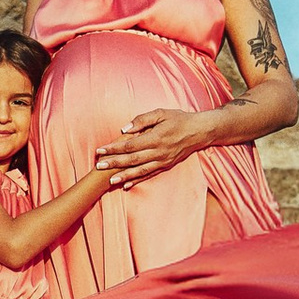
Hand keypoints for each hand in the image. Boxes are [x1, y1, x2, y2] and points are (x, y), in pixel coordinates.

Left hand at [94, 106, 209, 187]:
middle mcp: (159, 152)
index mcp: (156, 137)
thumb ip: (142, 120)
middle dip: (114, 163)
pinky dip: (138, 180)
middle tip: (98, 166)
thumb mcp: (161, 113)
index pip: (130, 145)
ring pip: (140, 170)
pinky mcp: (166, 165)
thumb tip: (124, 130)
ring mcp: (163, 160)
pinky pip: (150, 175)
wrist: (199, 131)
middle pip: (132, 159)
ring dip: (124, 176)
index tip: (101, 150)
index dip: (114, 148)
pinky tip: (127, 185)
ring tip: (110, 180)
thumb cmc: (178, 119)